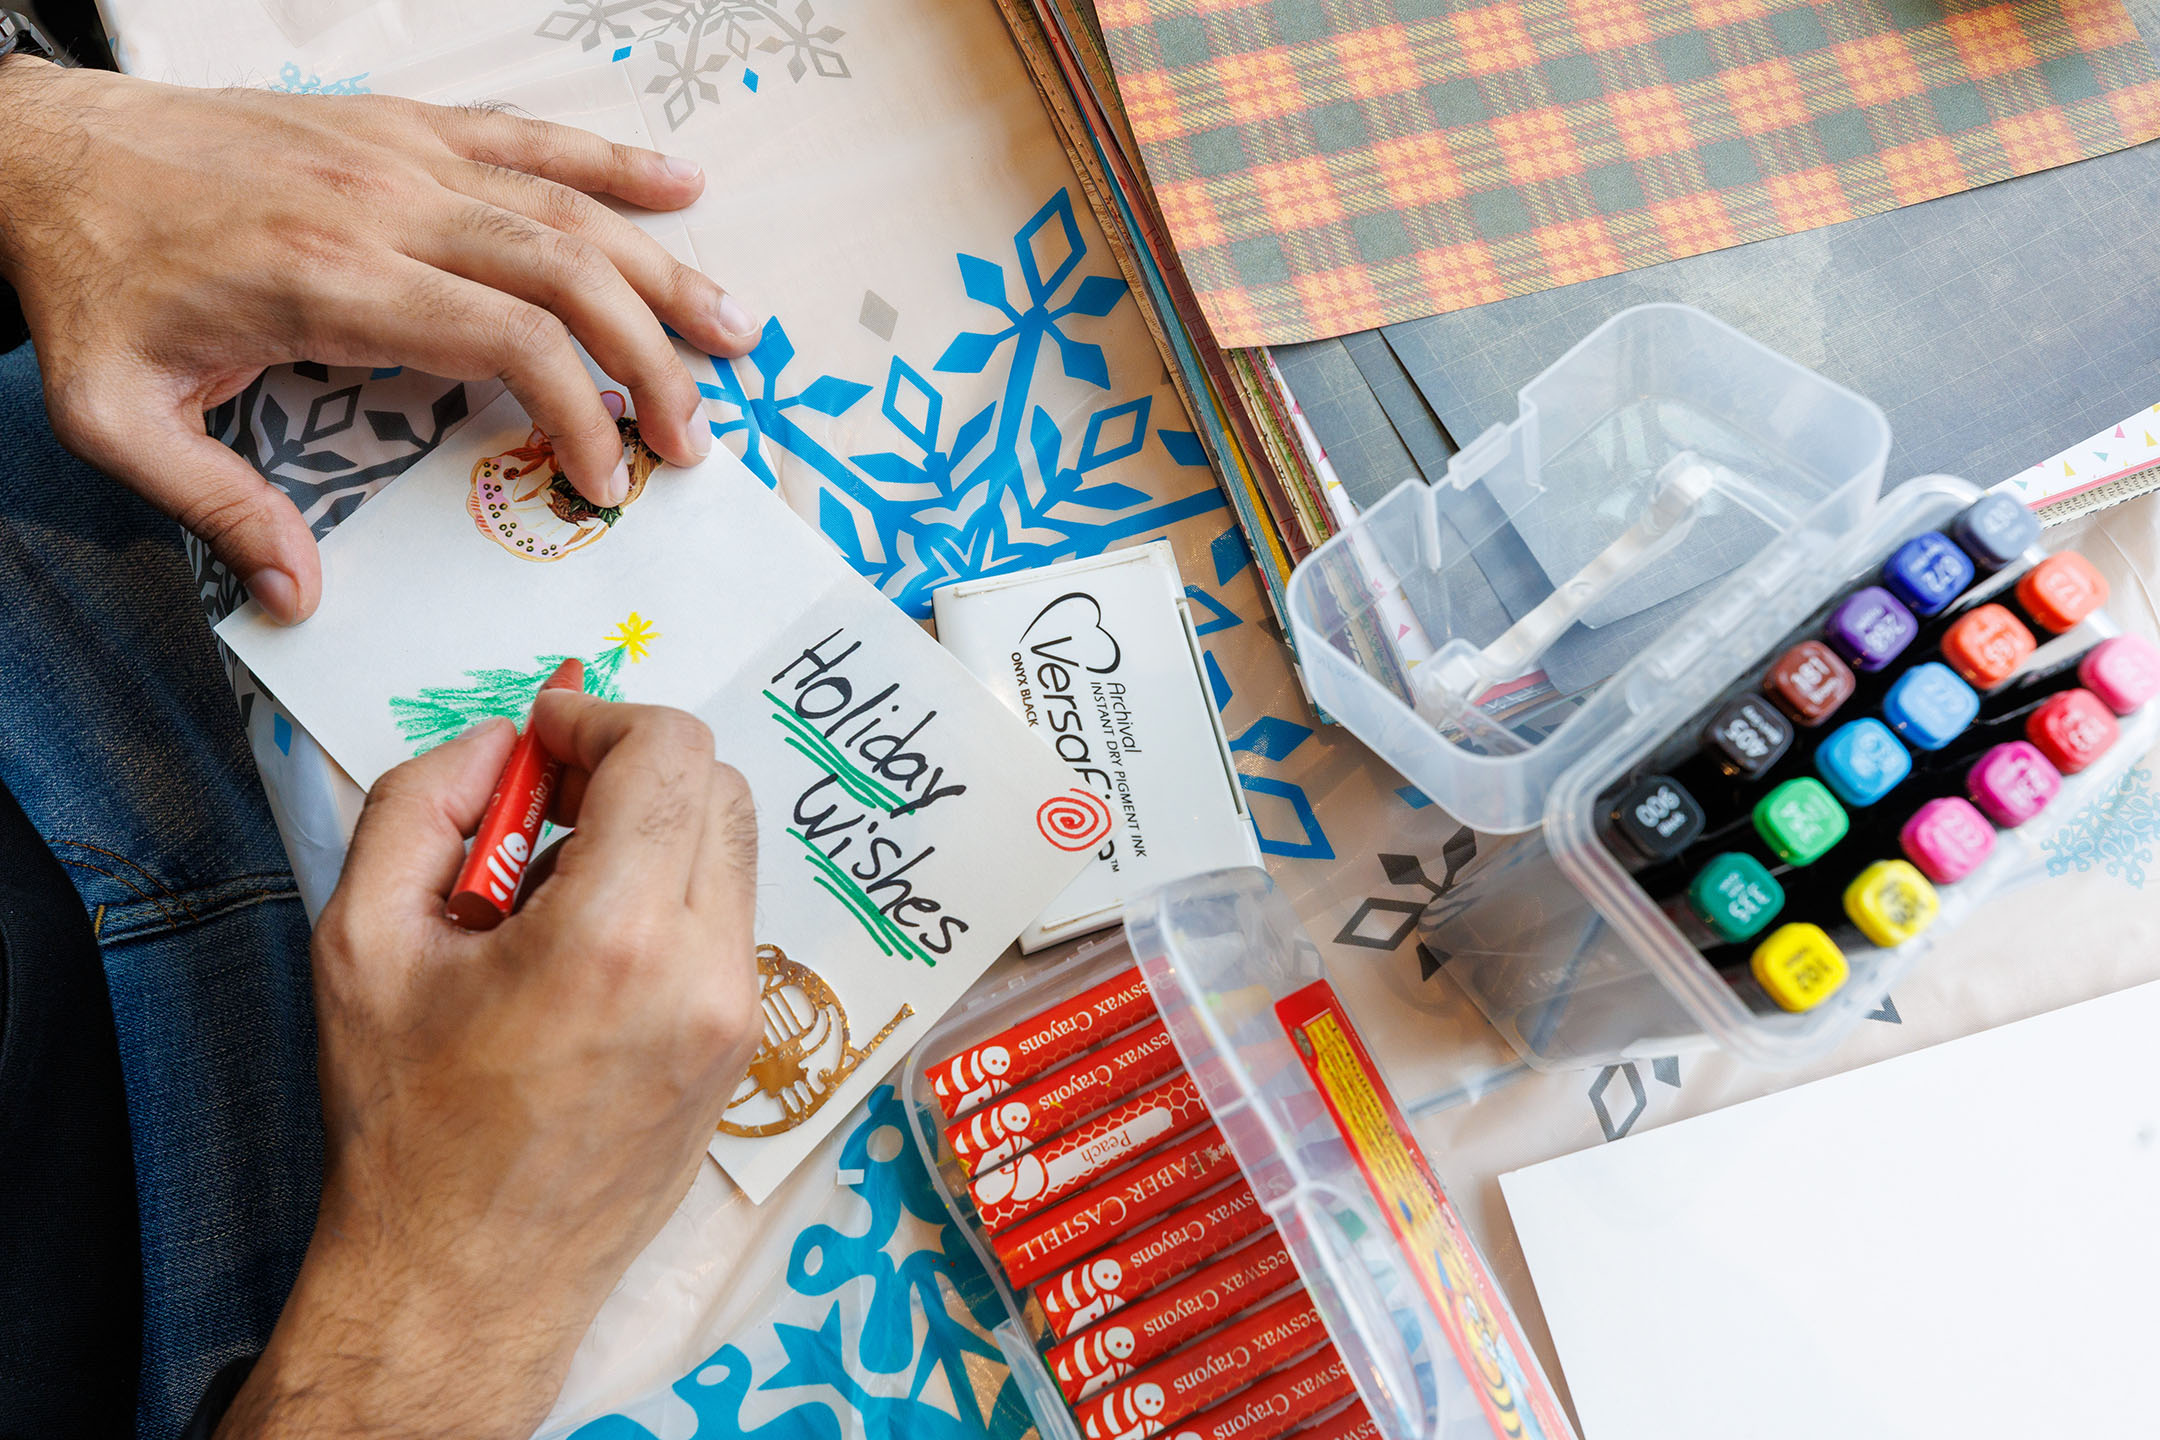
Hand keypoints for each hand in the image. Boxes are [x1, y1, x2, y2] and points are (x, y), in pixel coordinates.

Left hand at [0, 57, 756, 622]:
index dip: (581, 413)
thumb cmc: (91, 281)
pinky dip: (612, 161)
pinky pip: (528, 136)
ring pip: (567, 206)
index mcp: (330, 282)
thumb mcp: (118, 416)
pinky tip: (680, 184)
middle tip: (694, 437)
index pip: (507, 339)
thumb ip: (218, 506)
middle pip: (566, 273)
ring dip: (662, 270)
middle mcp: (384, 207)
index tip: (605, 482)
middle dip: (651, 360)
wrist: (49, 151)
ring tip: (735, 331)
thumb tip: (302, 594)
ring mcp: (400, 156)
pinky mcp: (400, 127)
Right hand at [220, 695, 759, 1436]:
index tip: (543, 741)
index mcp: (616, 937)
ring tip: (551, 893)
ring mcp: (738, 1016)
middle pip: (717, 788)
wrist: (465, 1280)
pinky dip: (668, 898)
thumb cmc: (405, 1127)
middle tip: (543, 806)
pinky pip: (727, 923)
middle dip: (631, 769)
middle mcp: (704, 972)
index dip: (602, 719)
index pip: (673, 751)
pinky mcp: (745, 1049)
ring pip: (730, 853)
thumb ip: (423, 802)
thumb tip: (502, 743)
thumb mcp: (360, 940)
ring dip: (652, 834)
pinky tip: (585, 953)